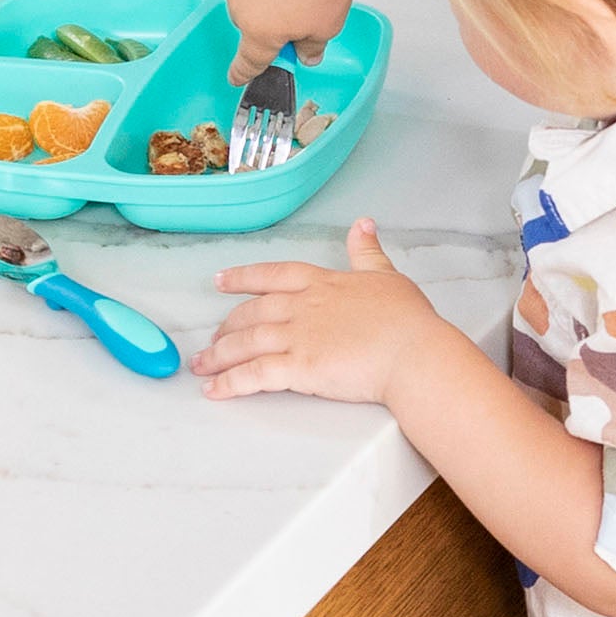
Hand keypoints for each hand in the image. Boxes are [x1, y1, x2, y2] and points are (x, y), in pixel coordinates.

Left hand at [200, 218, 452, 403]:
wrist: (414, 353)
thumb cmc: (408, 322)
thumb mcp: (388, 276)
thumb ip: (367, 253)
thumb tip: (362, 226)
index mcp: (322, 284)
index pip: (273, 275)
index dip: (243, 278)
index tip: (222, 281)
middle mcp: (302, 308)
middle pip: (251, 312)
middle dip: (227, 326)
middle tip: (213, 338)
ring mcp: (298, 337)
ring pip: (245, 343)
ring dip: (218, 355)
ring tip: (201, 366)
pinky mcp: (298, 369)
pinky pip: (253, 376)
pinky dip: (229, 383)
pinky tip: (215, 390)